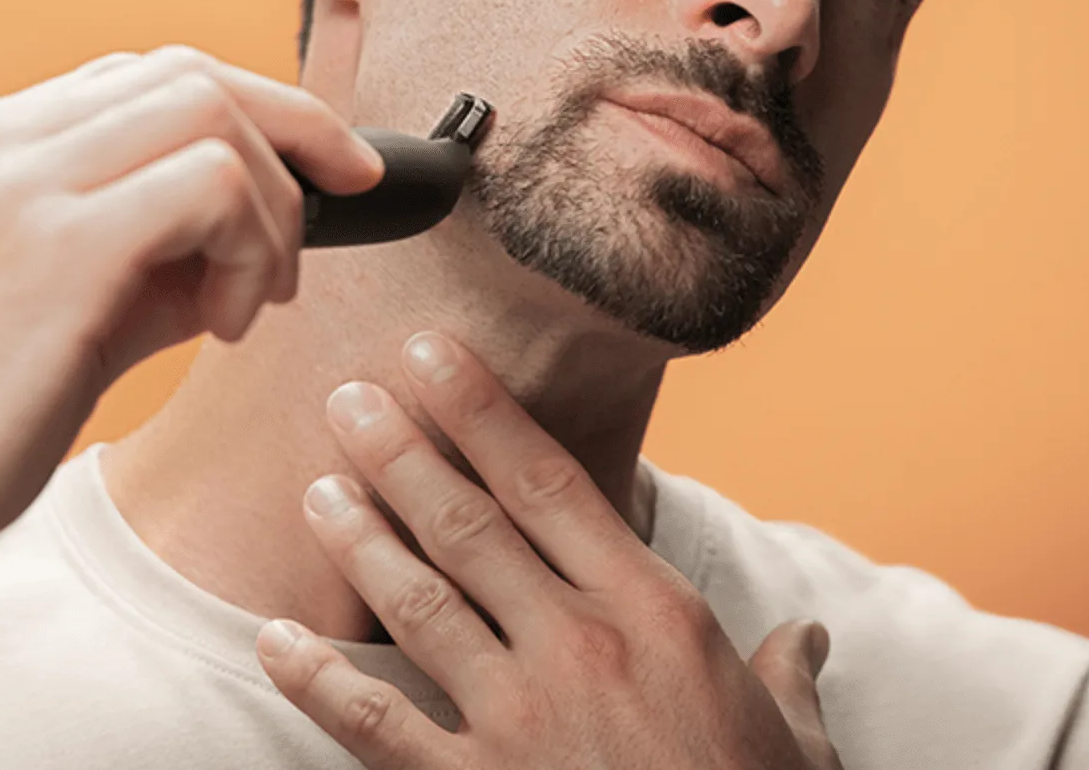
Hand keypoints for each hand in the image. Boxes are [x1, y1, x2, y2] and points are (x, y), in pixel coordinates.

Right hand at [0, 46, 382, 617]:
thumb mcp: (55, 309)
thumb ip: (147, 254)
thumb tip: (258, 240)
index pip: (143, 78)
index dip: (251, 113)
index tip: (319, 167)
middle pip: (189, 72)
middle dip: (293, 131)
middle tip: (343, 200)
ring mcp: (12, 176)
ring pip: (210, 112)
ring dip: (272, 205)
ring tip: (253, 300)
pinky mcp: (53, 241)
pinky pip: (209, 183)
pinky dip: (251, 244)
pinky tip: (227, 323)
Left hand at [256, 333, 842, 769]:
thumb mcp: (794, 740)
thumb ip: (786, 672)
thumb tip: (813, 633)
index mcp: (655, 612)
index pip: (550, 482)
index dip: (483, 411)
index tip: (433, 356)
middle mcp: (580, 648)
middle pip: (470, 524)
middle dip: (403, 452)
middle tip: (348, 396)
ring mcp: (522, 722)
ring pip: (420, 603)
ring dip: (360, 541)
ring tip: (315, 489)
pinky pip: (377, 726)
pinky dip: (318, 681)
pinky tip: (274, 641)